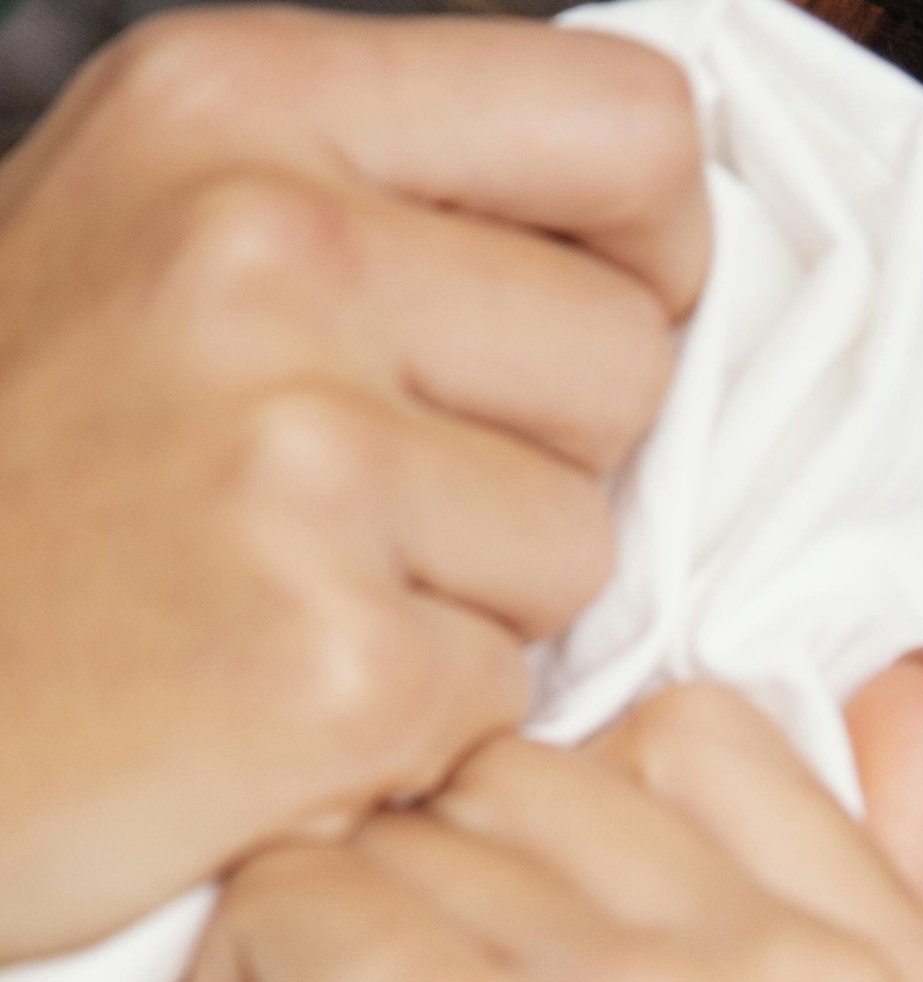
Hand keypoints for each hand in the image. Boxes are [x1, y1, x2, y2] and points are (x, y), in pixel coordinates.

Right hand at [0, 6, 708, 959]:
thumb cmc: (27, 491)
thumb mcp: (159, 240)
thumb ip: (390, 207)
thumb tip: (636, 248)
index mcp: (238, 110)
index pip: (631, 128)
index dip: (649, 252)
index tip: (567, 326)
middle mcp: (267, 255)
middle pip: (629, 356)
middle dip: (542, 452)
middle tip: (370, 501)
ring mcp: (300, 463)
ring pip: (583, 542)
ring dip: (480, 598)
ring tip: (305, 598)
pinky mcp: (337, 665)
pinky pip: (511, 688)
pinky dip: (423, 718)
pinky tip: (281, 699)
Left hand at [170, 667, 922, 981]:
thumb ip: (883, 880)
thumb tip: (900, 678)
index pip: (712, 733)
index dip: (611, 827)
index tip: (595, 946)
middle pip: (568, 758)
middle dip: (497, 866)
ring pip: (435, 812)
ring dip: (388, 918)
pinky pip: (306, 877)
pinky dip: (273, 966)